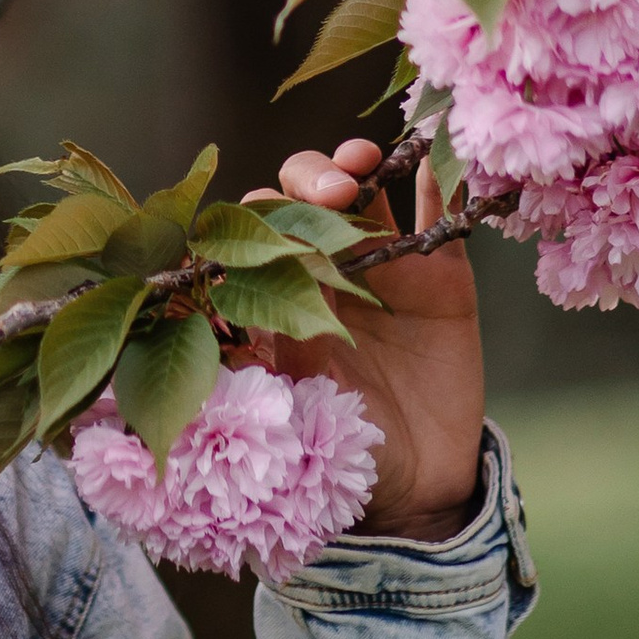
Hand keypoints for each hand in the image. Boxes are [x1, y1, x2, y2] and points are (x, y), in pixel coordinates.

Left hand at [240, 135, 485, 543]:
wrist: (413, 484)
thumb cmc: (330, 450)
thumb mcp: (283, 406)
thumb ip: (255, 360)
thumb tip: (198, 324)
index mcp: (272, 295)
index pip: (251, 233)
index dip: (253, 215)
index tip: (261, 215)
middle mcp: (321, 270)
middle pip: (302, 199)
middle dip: (307, 180)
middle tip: (330, 192)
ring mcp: (381, 266)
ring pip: (363, 193)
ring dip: (355, 163)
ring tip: (361, 161)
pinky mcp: (441, 276)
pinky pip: (438, 216)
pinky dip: (437, 180)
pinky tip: (432, 153)